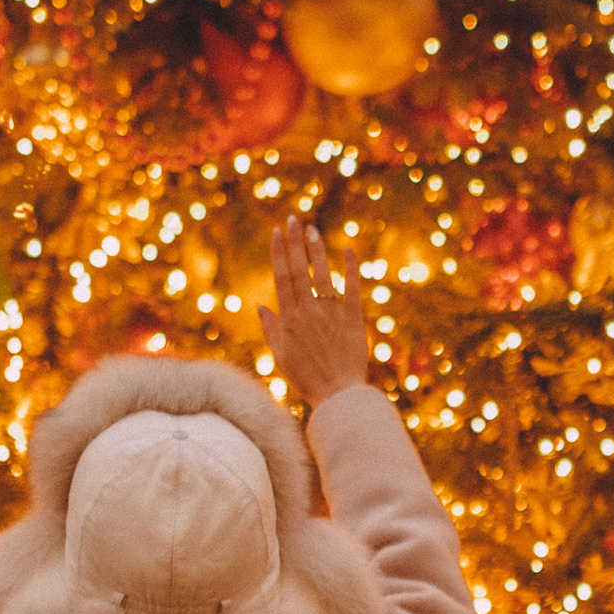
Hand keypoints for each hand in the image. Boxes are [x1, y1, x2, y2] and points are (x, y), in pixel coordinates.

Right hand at [258, 217, 372, 407]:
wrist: (337, 394)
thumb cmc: (306, 378)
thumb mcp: (280, 355)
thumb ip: (270, 328)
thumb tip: (260, 304)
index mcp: (290, 318)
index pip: (282, 278)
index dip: (279, 253)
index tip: (277, 233)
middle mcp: (309, 311)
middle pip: (300, 270)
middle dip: (295, 242)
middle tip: (292, 219)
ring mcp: (332, 313)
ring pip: (323, 274)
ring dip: (317, 250)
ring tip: (313, 229)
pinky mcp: (353, 318)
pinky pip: (351, 289)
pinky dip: (349, 269)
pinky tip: (347, 250)